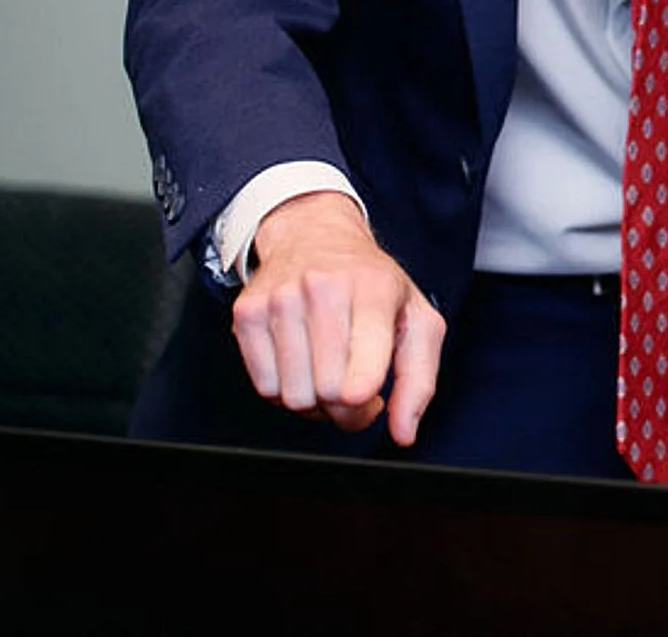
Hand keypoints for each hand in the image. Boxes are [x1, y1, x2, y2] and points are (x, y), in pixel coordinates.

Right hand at [229, 190, 445, 445]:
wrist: (314, 234)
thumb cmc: (371, 282)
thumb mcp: (416, 319)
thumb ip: (419, 380)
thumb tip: (404, 433)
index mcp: (373, 289)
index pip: (362, 366)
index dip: (362, 398)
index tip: (367, 399)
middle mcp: (323, 289)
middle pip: (327, 392)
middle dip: (345, 404)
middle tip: (355, 387)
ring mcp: (280, 299)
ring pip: (293, 396)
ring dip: (314, 400)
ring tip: (329, 371)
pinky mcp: (248, 313)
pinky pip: (264, 386)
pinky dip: (285, 389)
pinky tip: (302, 364)